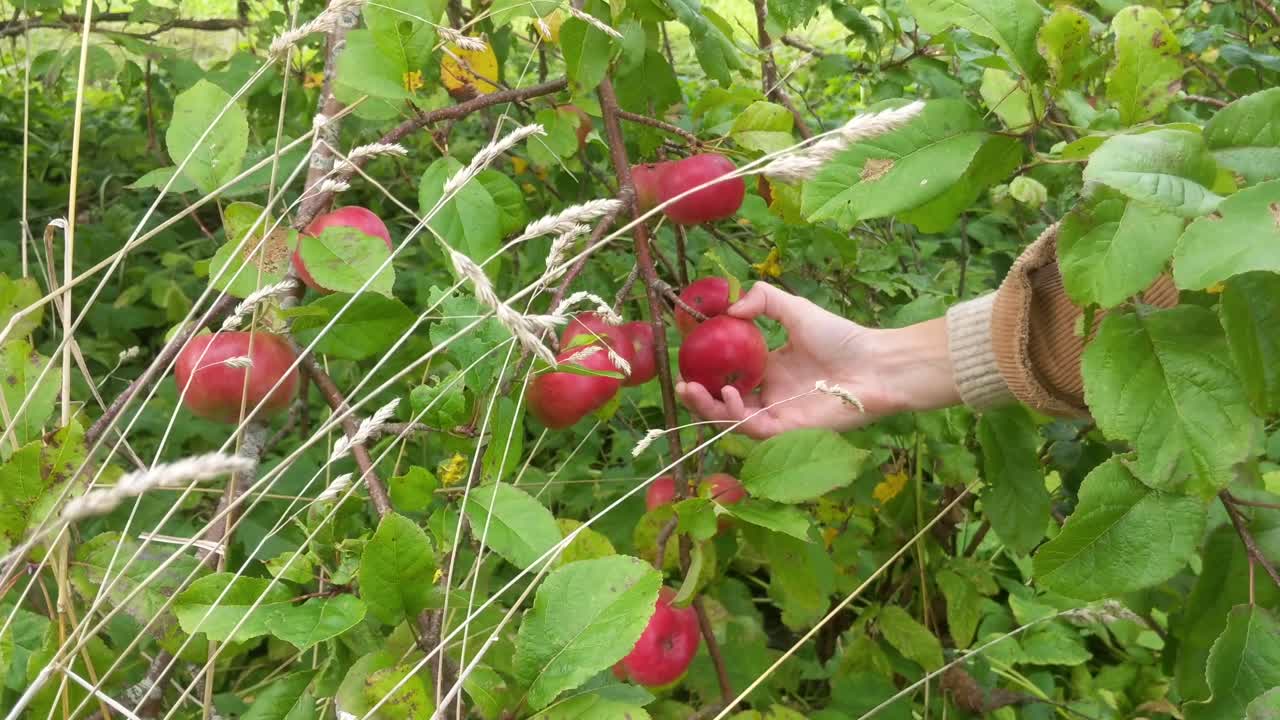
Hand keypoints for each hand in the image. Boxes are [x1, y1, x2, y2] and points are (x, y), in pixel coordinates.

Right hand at [676, 282, 959, 438]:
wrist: (876, 363)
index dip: (706, 373)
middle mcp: (770, 395)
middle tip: (681, 384)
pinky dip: (737, 415)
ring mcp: (778, 414)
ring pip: (734, 420)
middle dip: (699, 398)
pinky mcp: (789, 430)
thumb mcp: (796, 309)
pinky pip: (755, 428)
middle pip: (725, 404)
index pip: (729, 377)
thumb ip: (763, 301)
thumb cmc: (843, 337)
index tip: (688, 359)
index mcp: (769, 371)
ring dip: (711, 409)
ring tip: (694, 390)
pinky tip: (731, 395)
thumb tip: (729, 309)